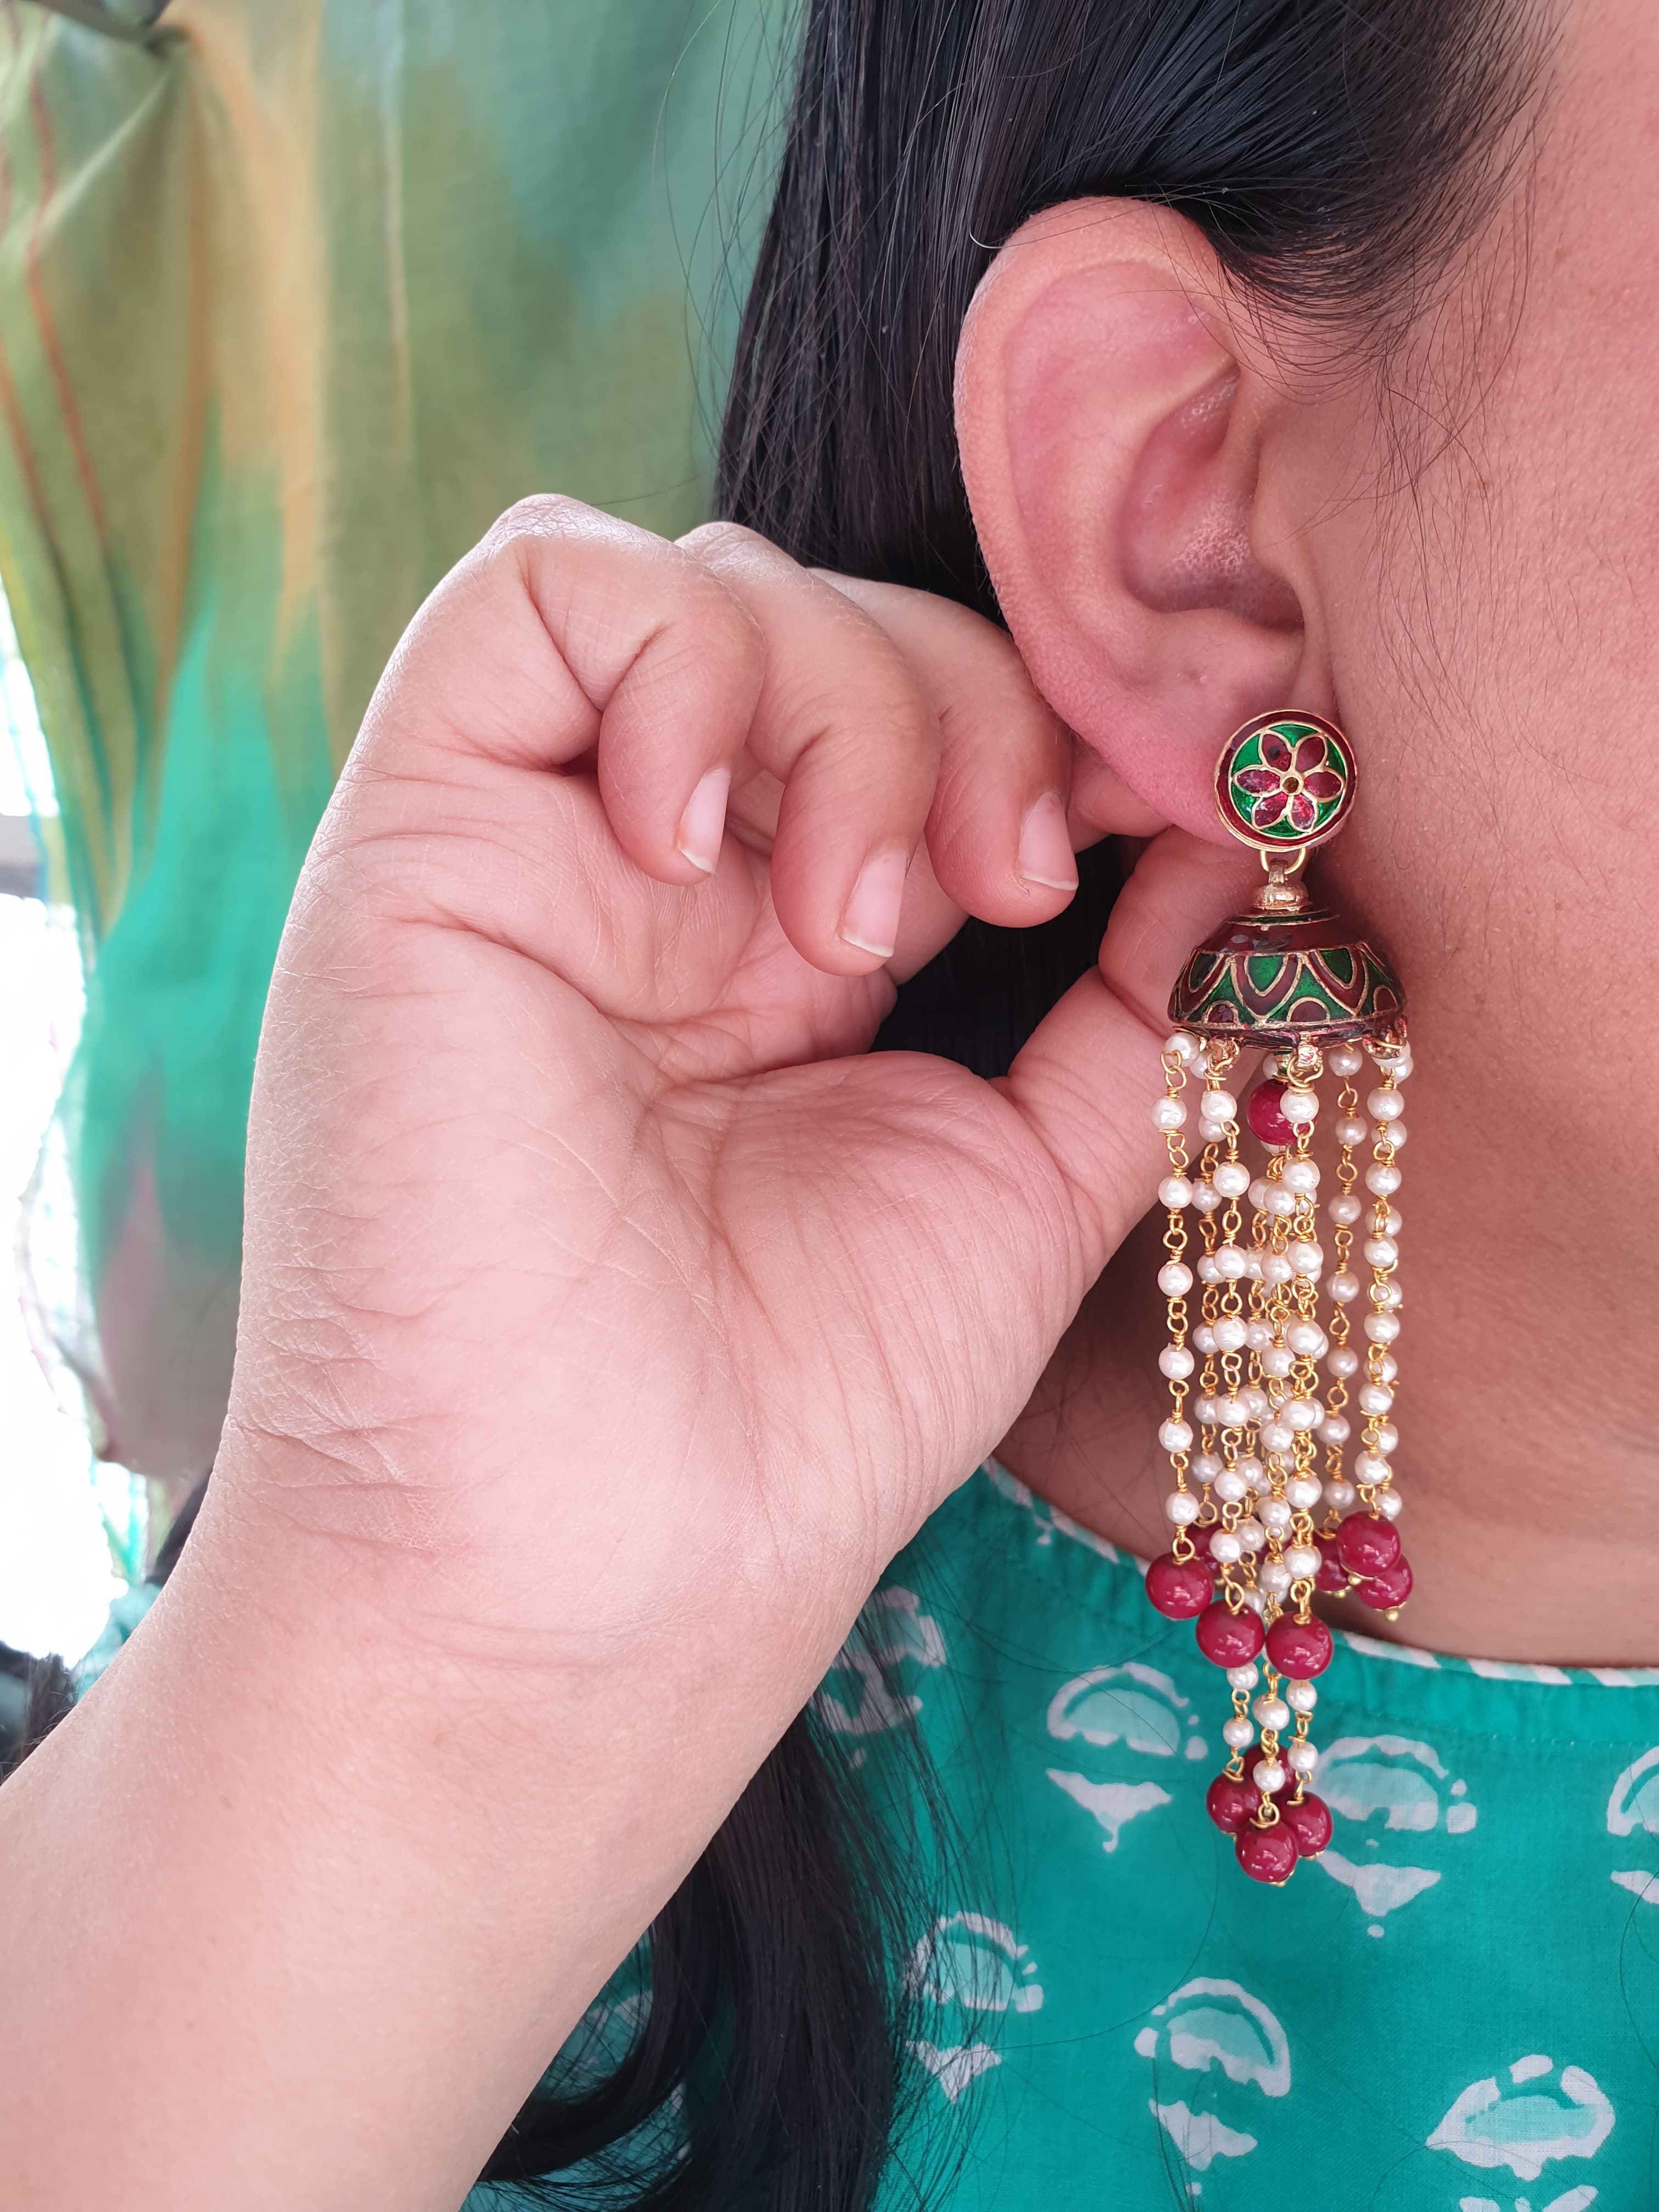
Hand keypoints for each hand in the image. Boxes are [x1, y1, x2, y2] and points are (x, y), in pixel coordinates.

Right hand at [227, 498, 1247, 1713]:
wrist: (587, 1573)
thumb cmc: (792, 1414)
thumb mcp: (1024, 1179)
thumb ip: (1134, 1002)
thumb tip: (1240, 828)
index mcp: (788, 954)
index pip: (929, 714)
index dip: (1054, 719)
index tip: (1151, 821)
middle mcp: (661, 885)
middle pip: (836, 620)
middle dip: (974, 707)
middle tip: (1005, 887)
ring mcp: (538, 850)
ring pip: (709, 581)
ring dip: (850, 704)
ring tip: (859, 923)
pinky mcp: (416, 834)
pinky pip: (533, 592)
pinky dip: (677, 665)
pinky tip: (710, 853)